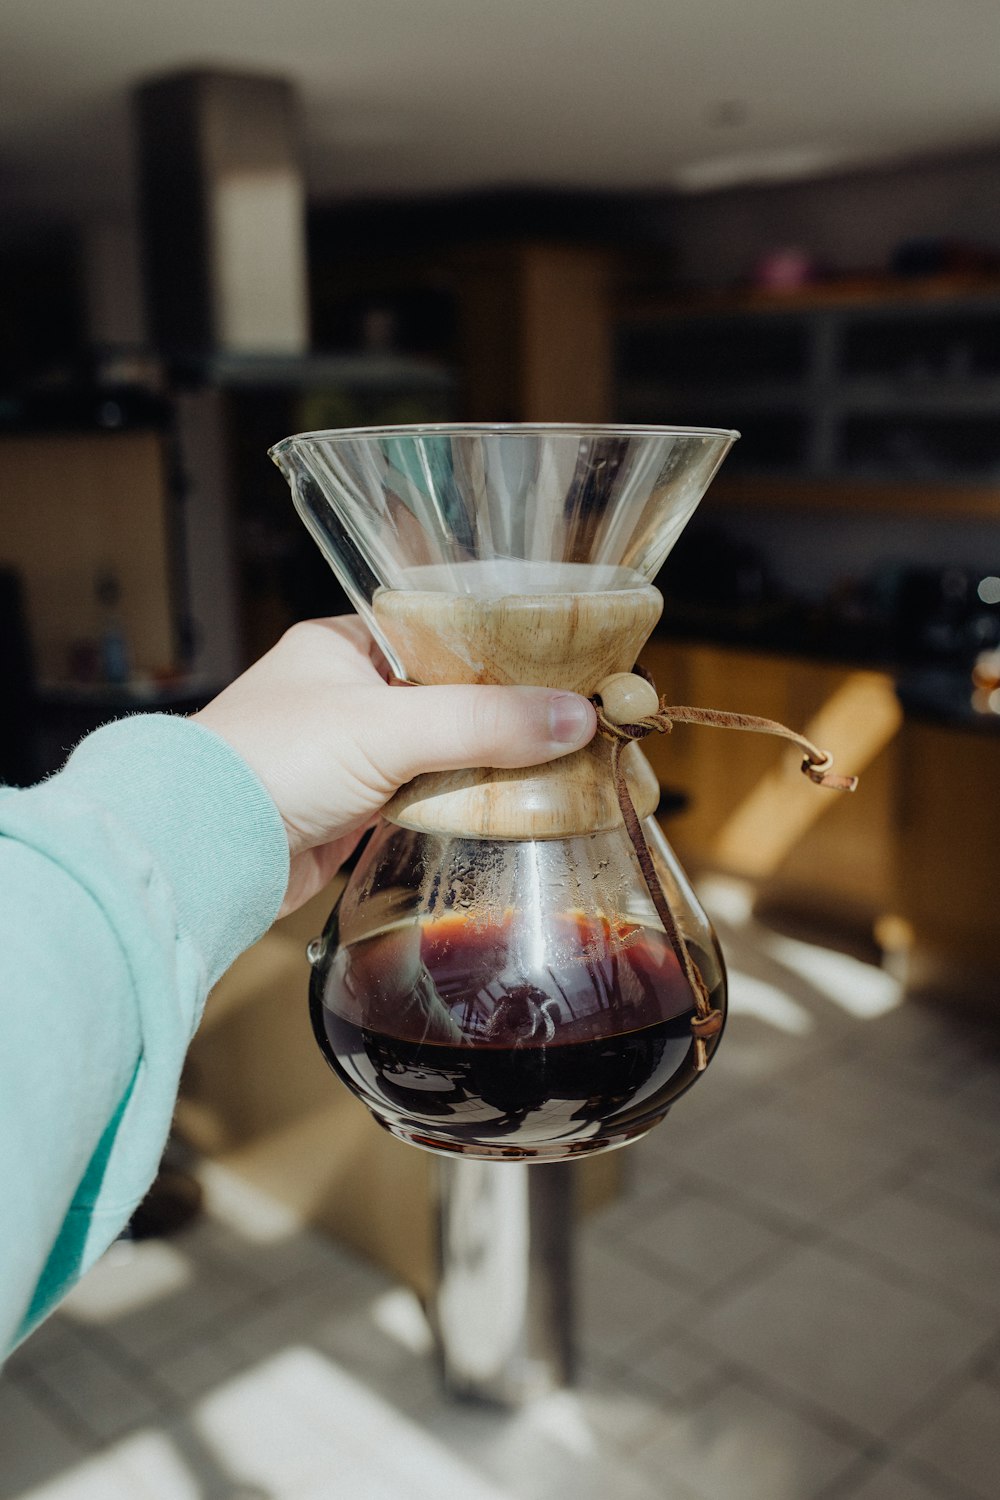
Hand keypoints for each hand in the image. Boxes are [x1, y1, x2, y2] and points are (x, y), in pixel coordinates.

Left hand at [192, 617, 596, 914]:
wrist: (205, 852)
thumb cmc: (272, 760)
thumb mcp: (389, 726)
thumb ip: (484, 720)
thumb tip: (577, 717)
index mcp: (341, 644)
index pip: (436, 631)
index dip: (497, 647)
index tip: (557, 664)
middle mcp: (343, 694)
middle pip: (443, 696)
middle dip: (499, 715)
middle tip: (568, 721)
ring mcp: (347, 755)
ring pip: (437, 752)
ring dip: (482, 765)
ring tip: (555, 764)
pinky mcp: (350, 810)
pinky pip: (421, 799)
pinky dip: (458, 805)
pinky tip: (506, 808)